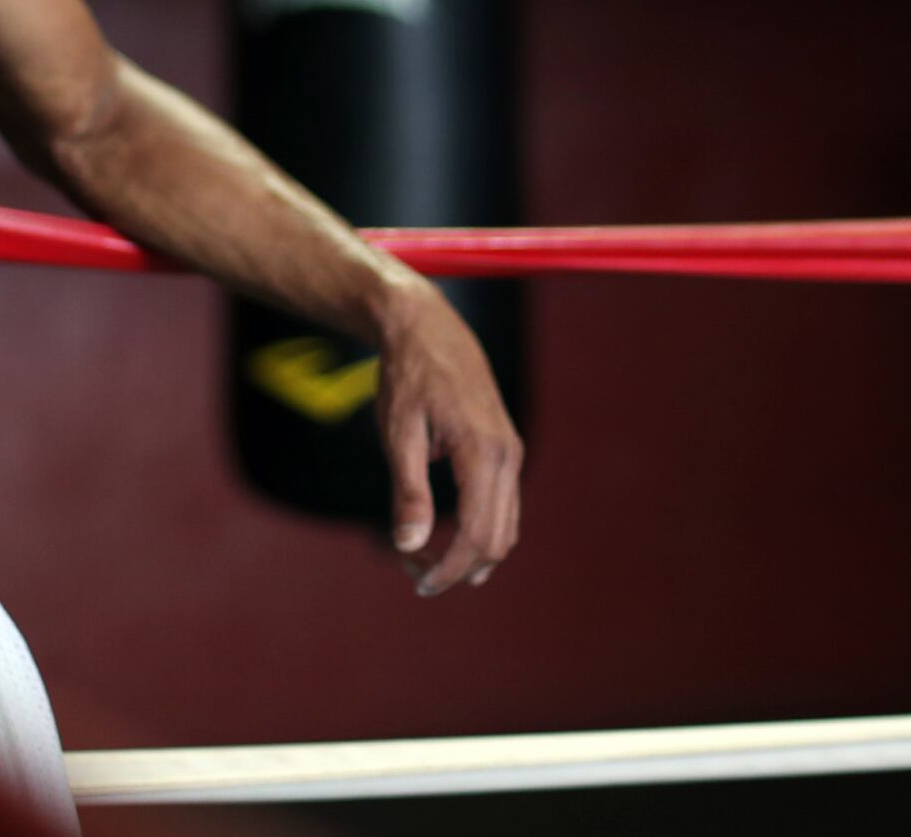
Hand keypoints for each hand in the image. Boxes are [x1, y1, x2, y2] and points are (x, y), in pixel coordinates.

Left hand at [374, 273, 522, 595]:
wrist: (427, 328)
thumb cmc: (407, 378)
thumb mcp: (399, 435)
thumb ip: (408, 493)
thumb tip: (409, 547)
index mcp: (482, 452)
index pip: (475, 534)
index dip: (448, 569)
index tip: (416, 582)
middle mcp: (507, 455)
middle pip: (496, 540)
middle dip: (458, 567)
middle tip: (413, 572)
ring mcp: (512, 451)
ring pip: (506, 528)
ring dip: (472, 554)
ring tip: (425, 558)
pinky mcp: (506, 449)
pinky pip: (504, 506)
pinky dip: (481, 531)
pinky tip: (447, 536)